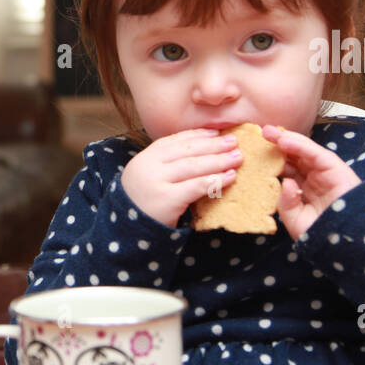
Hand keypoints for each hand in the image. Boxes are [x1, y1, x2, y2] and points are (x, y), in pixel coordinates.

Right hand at [120, 128, 242, 227]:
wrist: (127, 231)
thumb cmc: (143, 204)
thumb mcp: (149, 177)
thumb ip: (167, 164)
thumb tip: (203, 149)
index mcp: (146, 157)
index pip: (175, 140)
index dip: (198, 135)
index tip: (216, 132)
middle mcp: (149, 166)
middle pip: (187, 151)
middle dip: (213, 145)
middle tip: (234, 142)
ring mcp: (157, 182)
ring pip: (194, 166)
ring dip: (219, 160)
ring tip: (237, 158)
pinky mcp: (167, 199)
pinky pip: (196, 186)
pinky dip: (215, 180)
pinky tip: (230, 177)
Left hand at [261, 124, 361, 240]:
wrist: (344, 239)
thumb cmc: (320, 233)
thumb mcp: (294, 219)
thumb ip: (286, 202)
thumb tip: (285, 182)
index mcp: (302, 188)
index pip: (285, 168)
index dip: (269, 159)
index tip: (253, 150)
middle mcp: (312, 177)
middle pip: (292, 156)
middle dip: (276, 144)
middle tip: (259, 133)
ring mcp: (323, 172)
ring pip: (303, 151)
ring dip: (286, 139)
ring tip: (269, 132)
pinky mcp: (335, 168)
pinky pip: (315, 153)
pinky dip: (300, 145)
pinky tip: (285, 140)